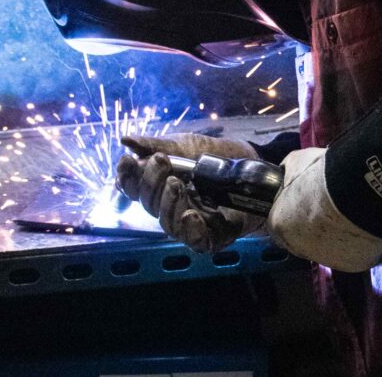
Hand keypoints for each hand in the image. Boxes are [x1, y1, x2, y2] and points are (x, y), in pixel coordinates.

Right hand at [117, 134, 263, 252]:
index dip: (128, 177)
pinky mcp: (213, 236)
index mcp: (161, 186)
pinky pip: (196, 240)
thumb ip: (158, 145)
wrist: (255, 164)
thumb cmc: (219, 155)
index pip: (136, 188)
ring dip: (168, 204)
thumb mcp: (187, 146)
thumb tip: (126, 140)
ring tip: (176, 184)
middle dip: (151, 183)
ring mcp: (191, 222)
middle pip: (149, 204)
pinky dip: (191, 229)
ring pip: (168, 224)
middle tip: (162, 161)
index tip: (128, 160)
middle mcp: (172, 207)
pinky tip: (191, 215)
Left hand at [267, 147, 381, 272]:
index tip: (303, 203)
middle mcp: (300, 249)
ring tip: (350, 214)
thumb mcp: (298, 162)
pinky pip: (354, 253)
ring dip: (336, 236)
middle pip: (303, 240)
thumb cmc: (325, 176)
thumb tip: (288, 170)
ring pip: (329, 249)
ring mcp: (328, 259)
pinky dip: (358, 241)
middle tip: (329, 207)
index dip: (291, 212)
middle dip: (313, 226)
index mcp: (280, 226)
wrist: (359, 191)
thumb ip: (289, 171)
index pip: (278, 224)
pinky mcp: (354, 263)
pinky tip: (365, 224)